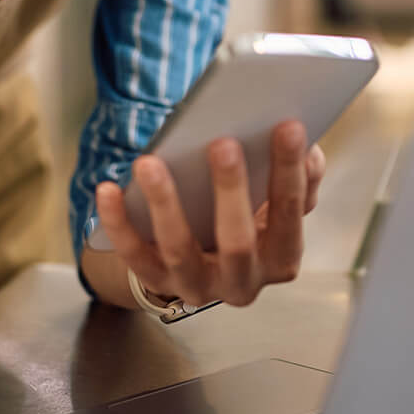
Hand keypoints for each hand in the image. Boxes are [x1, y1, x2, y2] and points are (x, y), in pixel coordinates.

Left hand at [95, 119, 326, 308]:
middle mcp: (243, 282)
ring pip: (180, 251)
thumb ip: (298, 177)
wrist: (206, 261)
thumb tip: (307, 147)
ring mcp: (198, 287)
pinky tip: (107, 190)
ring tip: (149, 162)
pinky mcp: (158, 284)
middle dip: (231, 191)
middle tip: (223, 143)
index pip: (291, 215)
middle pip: (238, 243)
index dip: (290, 172)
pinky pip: (134, 256)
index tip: (289, 126)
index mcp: (282, 258)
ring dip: (165, 204)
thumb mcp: (276, 203)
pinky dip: (118, 224)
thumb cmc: (247, 218)